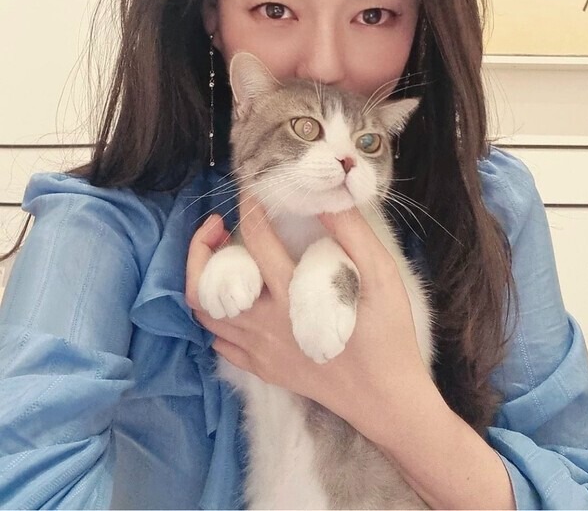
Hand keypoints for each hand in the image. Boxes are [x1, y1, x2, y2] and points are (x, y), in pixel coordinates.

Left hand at [185, 194, 435, 443]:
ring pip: (204, 315)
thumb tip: (322, 198)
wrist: (386, 400)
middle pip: (205, 283)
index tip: (251, 187)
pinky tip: (235, 300)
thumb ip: (351, 234)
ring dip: (202, 281)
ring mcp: (258, 351)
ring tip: (220, 260)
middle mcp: (264, 324)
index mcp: (292, 296)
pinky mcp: (261, 370)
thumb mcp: (382, 276)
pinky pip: (219, 343)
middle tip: (217, 225)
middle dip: (201, 246)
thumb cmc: (387, 335)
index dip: (248, 206)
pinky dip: (216, 317)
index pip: (255, 238)